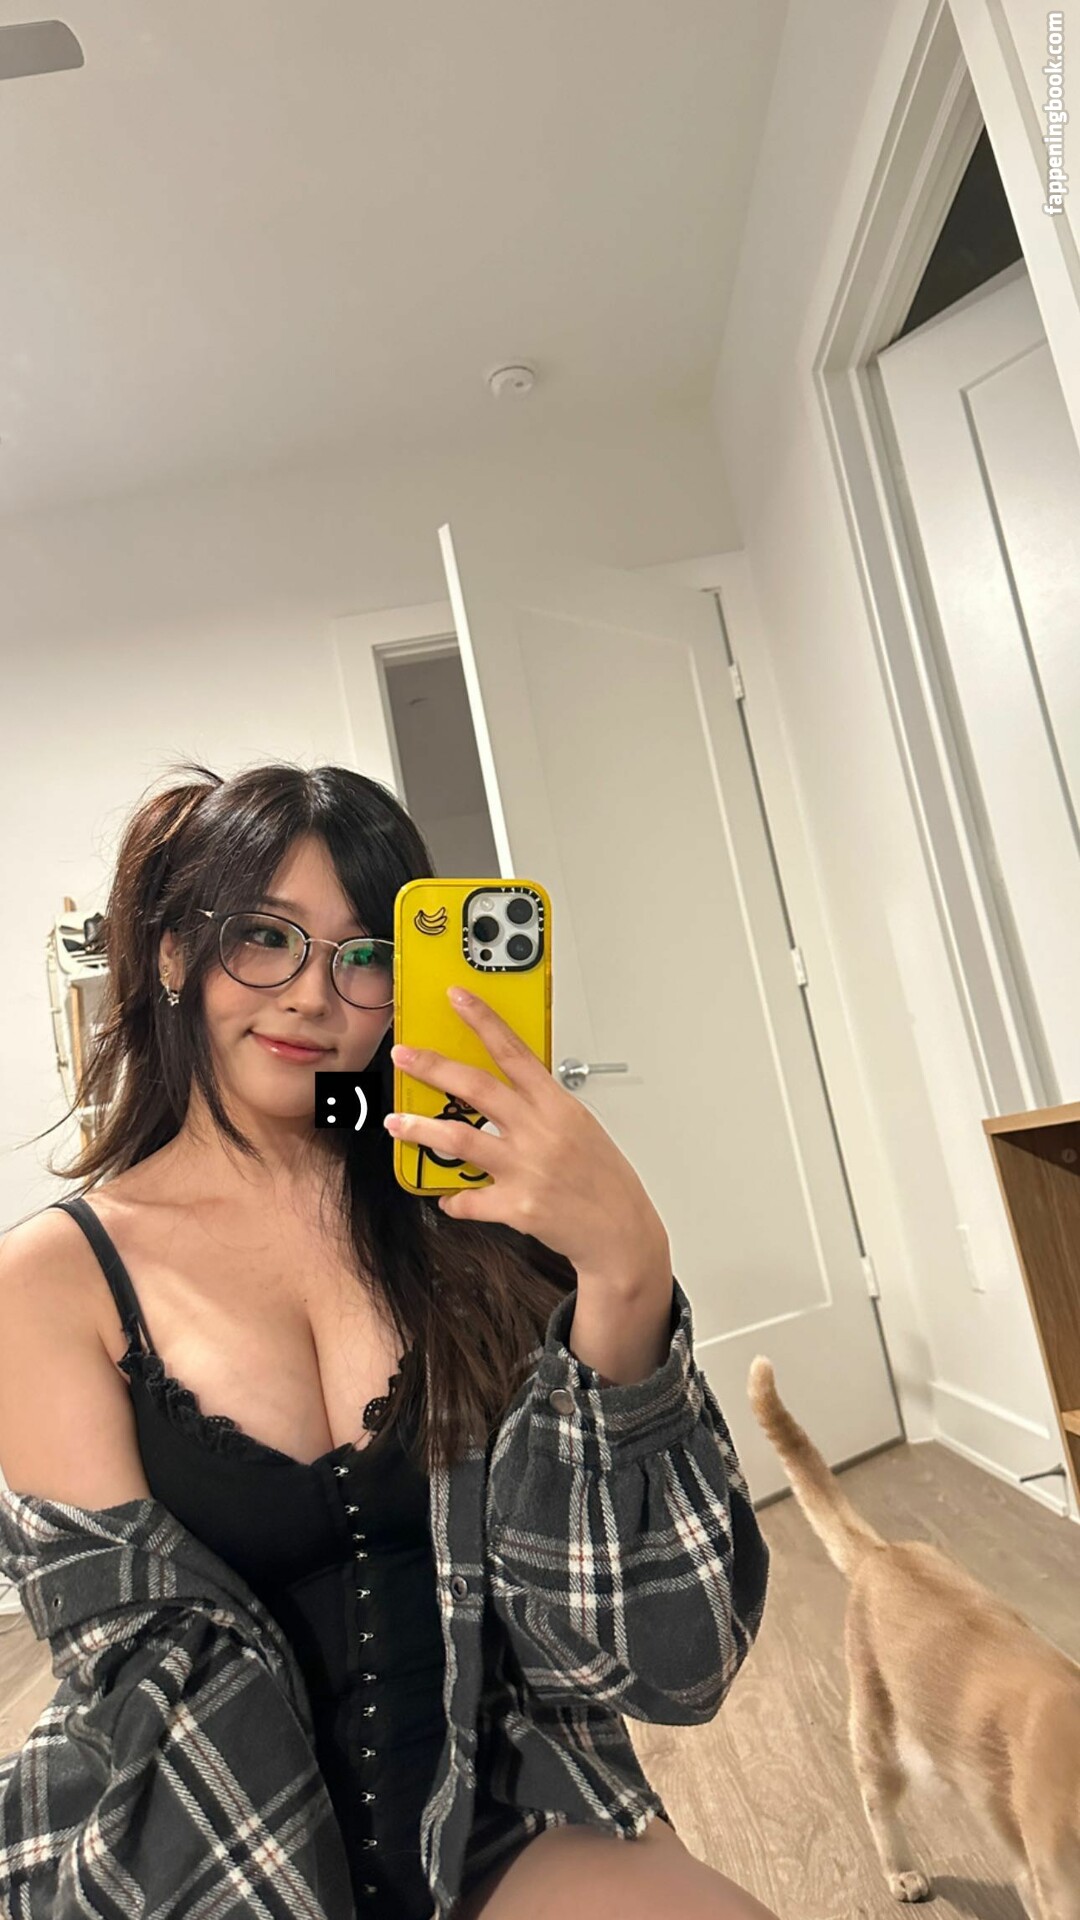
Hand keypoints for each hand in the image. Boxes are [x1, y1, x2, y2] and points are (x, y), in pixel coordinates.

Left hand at [385, 986, 668, 1285]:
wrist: (623, 1234)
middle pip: (476, 1087)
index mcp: (558, 1106)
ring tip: (396, 1123)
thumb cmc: (605, 1180)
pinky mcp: (517, 1206)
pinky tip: (449, 1197)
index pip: (514, 1051)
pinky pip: (469, 1199)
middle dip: (433, 1067)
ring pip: (459, 1138)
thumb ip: (542, 1109)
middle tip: (404, 1056)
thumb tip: (506, 1097)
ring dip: (420, 1128)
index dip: (483, 1021)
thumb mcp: (581, 1129)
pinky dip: (454, 1199)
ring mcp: (527, 1168)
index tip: (458, 998)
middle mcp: (540, 1131)